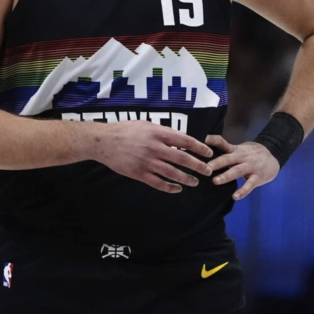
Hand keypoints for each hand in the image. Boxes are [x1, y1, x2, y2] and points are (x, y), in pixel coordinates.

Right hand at [91, 121, 213, 192]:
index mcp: (158, 133)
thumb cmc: (126, 130)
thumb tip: (181, 140)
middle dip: (198, 166)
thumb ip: (163, 132)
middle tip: (208, 171)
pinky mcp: (139, 173)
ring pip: (172, 173)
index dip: (199, 147)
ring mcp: (147, 162)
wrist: (104, 142)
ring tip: (195, 182)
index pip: (185, 141)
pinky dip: (170, 187)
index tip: (208, 153)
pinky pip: (158, 183)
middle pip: (182, 159)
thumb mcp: (146, 125)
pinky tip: (177, 189)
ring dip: (186, 179)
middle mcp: (155, 148)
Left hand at [205, 135, 279, 200]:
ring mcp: (250, 167)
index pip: (222, 142)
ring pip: (237, 171)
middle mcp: (241, 157)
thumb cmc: (249, 154)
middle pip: (228, 158)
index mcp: (235, 150)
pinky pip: (250, 185)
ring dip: (226, 176)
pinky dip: (242, 191)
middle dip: (216, 163)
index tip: (201, 141)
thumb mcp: (238, 149)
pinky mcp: (257, 177)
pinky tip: (235, 196)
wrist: (273, 155)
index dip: (212, 141)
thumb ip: (224, 151)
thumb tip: (203, 152)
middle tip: (204, 167)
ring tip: (215, 181)